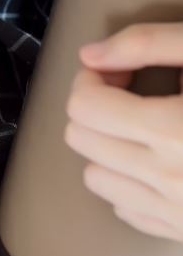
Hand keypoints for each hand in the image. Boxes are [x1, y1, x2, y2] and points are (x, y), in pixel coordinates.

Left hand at [64, 23, 182, 240]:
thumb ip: (146, 43)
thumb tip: (88, 56)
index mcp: (174, 129)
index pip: (85, 105)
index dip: (95, 77)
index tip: (122, 71)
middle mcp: (171, 178)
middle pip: (81, 138)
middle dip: (97, 108)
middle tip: (134, 92)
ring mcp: (178, 212)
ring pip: (94, 177)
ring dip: (108, 145)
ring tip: (147, 126)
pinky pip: (125, 209)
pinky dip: (130, 181)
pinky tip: (162, 159)